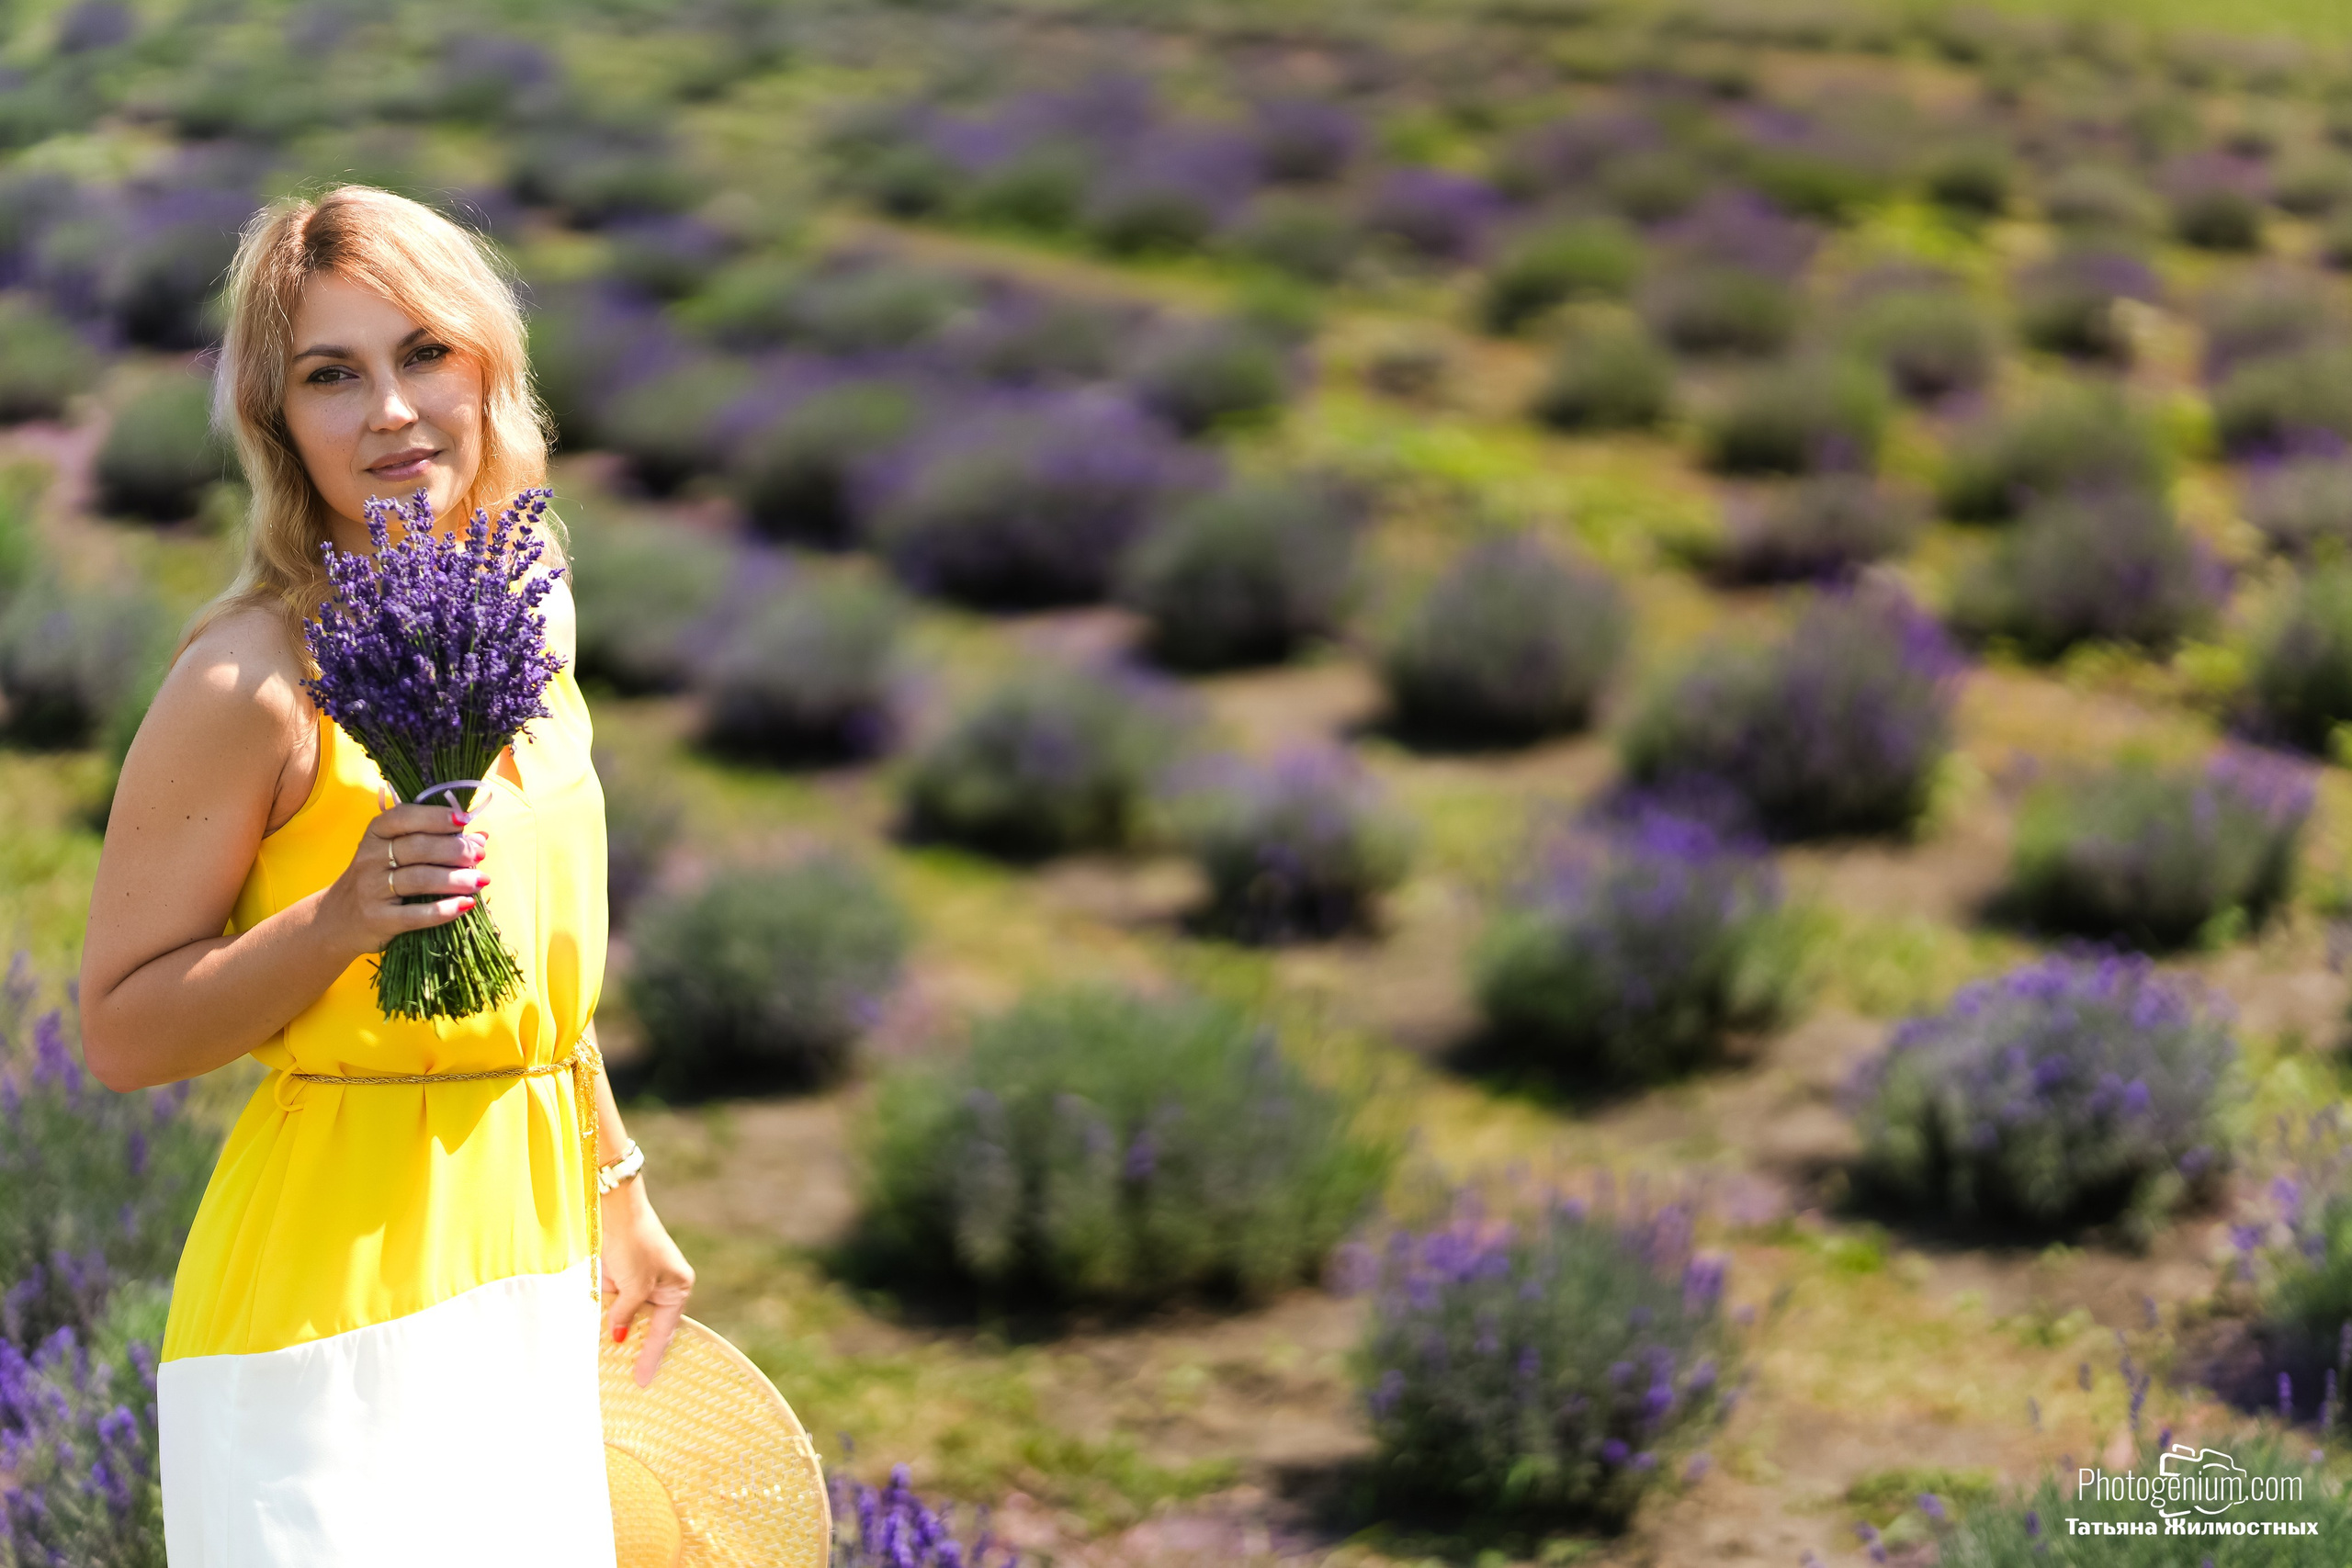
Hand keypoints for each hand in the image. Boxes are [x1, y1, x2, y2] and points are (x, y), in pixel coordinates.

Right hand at [320, 791, 490, 956]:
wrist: (338, 920)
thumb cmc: (379, 879)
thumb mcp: (398, 854)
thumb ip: (436, 841)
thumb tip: (480, 838)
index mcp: (376, 834)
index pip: (405, 817)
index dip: (436, 817)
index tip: (464, 820)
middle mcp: (370, 858)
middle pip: (418, 848)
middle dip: (454, 850)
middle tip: (479, 856)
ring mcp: (371, 889)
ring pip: (419, 879)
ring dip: (455, 879)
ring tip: (481, 881)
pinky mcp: (377, 919)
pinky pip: (415, 914)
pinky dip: (443, 910)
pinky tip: (465, 905)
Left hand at [602, 1180, 693, 1387]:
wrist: (614, 1208)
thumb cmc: (633, 1244)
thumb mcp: (634, 1284)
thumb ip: (626, 1314)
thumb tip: (617, 1337)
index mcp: (677, 1287)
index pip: (663, 1331)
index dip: (651, 1358)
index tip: (643, 1382)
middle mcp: (662, 1287)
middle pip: (649, 1327)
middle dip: (637, 1351)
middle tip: (630, 1383)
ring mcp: (641, 1283)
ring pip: (630, 1319)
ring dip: (619, 1339)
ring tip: (611, 1369)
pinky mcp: (622, 1279)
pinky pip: (616, 1308)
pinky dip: (607, 1323)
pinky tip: (599, 1342)